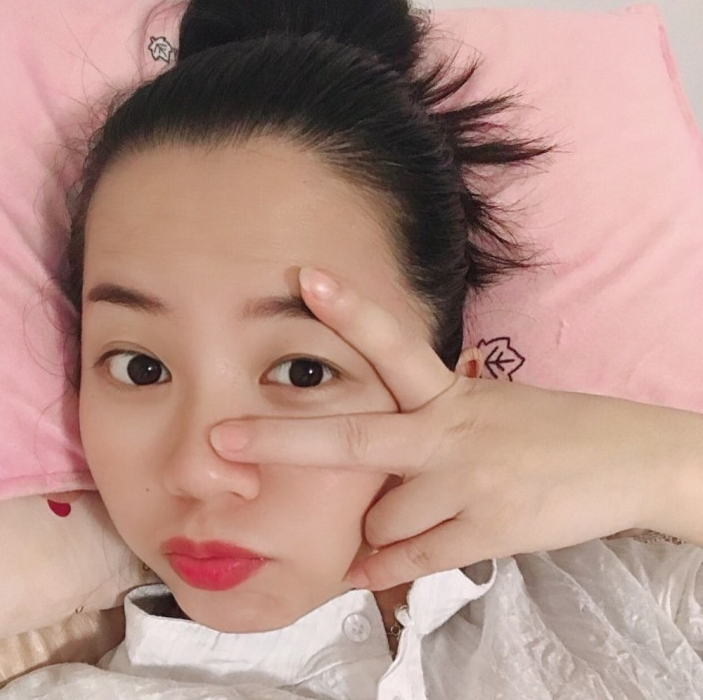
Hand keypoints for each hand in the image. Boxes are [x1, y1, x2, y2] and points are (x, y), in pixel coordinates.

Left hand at [209, 268, 673, 590]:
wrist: (623, 460)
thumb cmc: (546, 429)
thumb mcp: (485, 406)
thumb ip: (429, 420)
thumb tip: (376, 453)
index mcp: (450, 392)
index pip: (393, 345)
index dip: (351, 311)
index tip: (306, 278)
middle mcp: (449, 433)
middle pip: (356, 437)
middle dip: (285, 437)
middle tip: (223, 436)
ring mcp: (466, 484)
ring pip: (381, 518)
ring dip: (373, 528)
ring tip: (383, 527)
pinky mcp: (487, 530)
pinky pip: (412, 558)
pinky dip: (382, 567)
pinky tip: (365, 569)